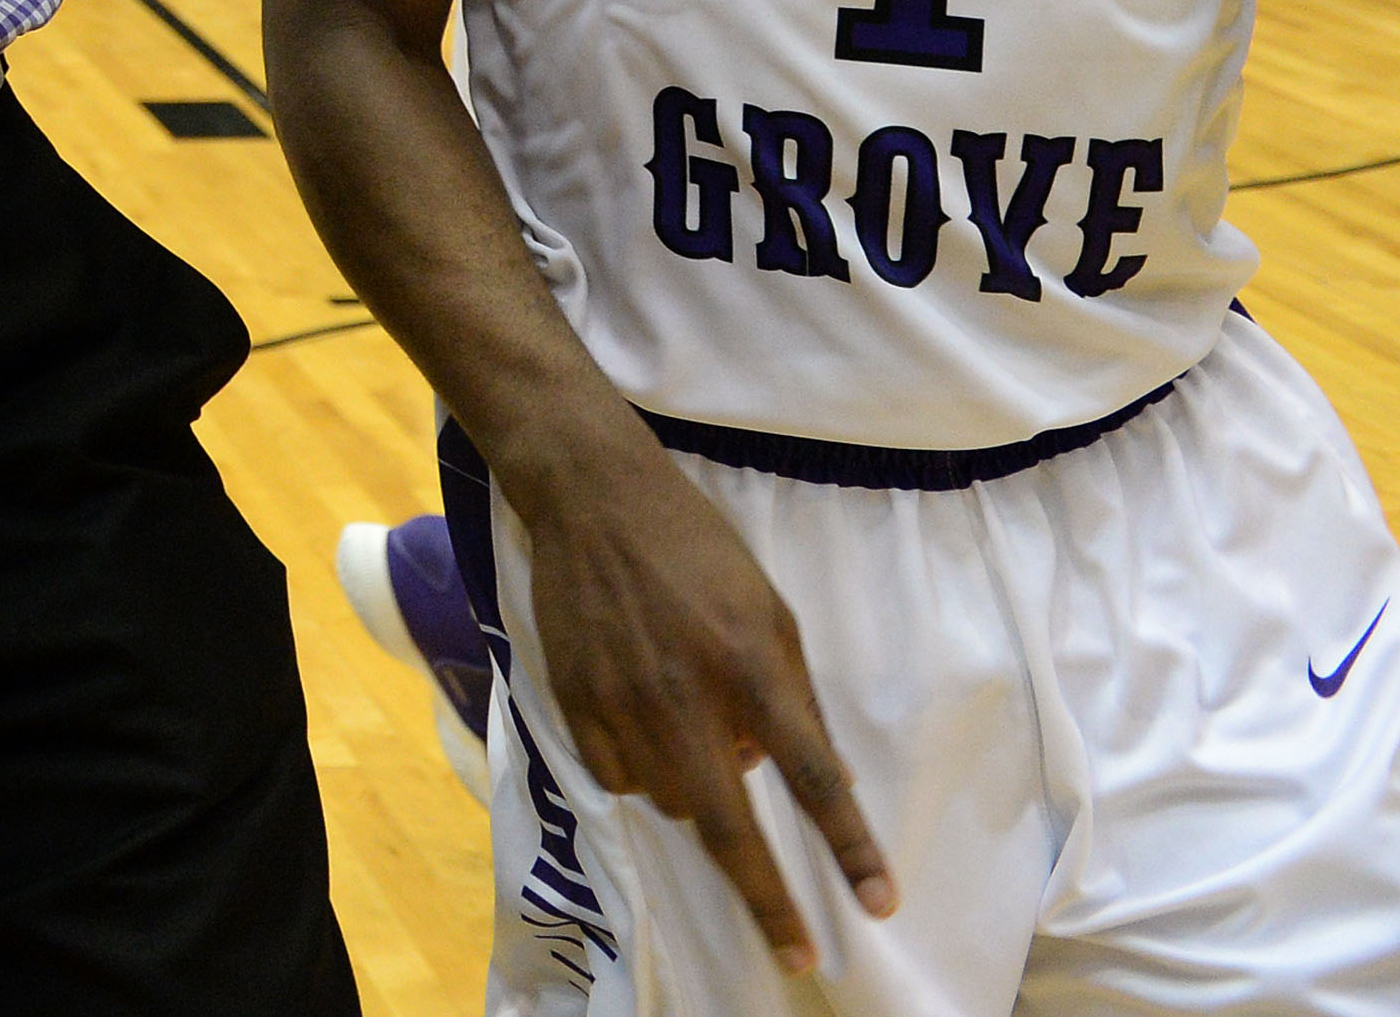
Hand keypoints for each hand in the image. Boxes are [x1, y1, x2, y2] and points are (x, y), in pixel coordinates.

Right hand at [514, 433, 895, 971]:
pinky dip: (644, 773)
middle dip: (766, 899)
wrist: (593, 498)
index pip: (813, 777)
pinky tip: (646, 727)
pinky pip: (618, 777)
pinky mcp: (573, 701)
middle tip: (795, 952)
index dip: (850, 848)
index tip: (878, 904)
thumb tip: (801, 774)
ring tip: (695, 737)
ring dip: (698, 796)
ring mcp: (621, 703)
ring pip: (670, 802)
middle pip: (729, 825)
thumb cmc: (697, 547)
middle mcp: (685, 695)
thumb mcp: (769, 609)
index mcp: (750, 664)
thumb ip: (788, 694)